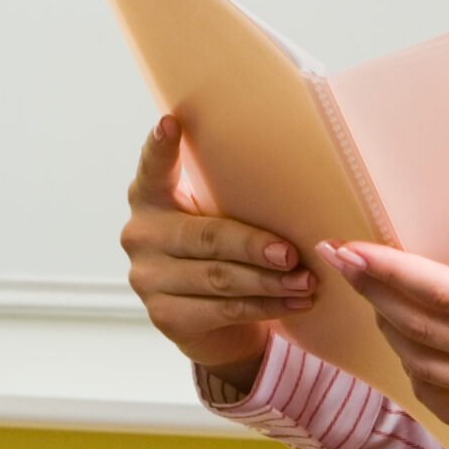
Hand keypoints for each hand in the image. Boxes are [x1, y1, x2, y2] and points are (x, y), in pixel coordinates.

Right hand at [119, 115, 315, 391]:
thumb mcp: (221, 215)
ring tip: (306, 279)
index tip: (171, 122)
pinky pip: (225, 309)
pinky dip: (266, 305)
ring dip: (269, 280)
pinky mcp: (167, 317)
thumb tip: (297, 164)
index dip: (160, 148)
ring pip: (219, 276)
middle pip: (204, 236)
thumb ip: (233, 194)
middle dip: (252, 245)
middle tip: (290, 252)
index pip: (153, 169)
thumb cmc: (224, 253)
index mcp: (150, 198)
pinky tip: (295, 301)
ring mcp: (149, 279)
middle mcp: (141, 235)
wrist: (215, 325)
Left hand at [318, 188, 448, 448]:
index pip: (446, 293)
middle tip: (338, 259)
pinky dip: (420, 381)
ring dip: (391, 332)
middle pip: (421, 326)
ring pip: (428, 366)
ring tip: (370, 297)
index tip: (351, 249)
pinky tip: (412, 361)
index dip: (391, 271)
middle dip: (373, 291)